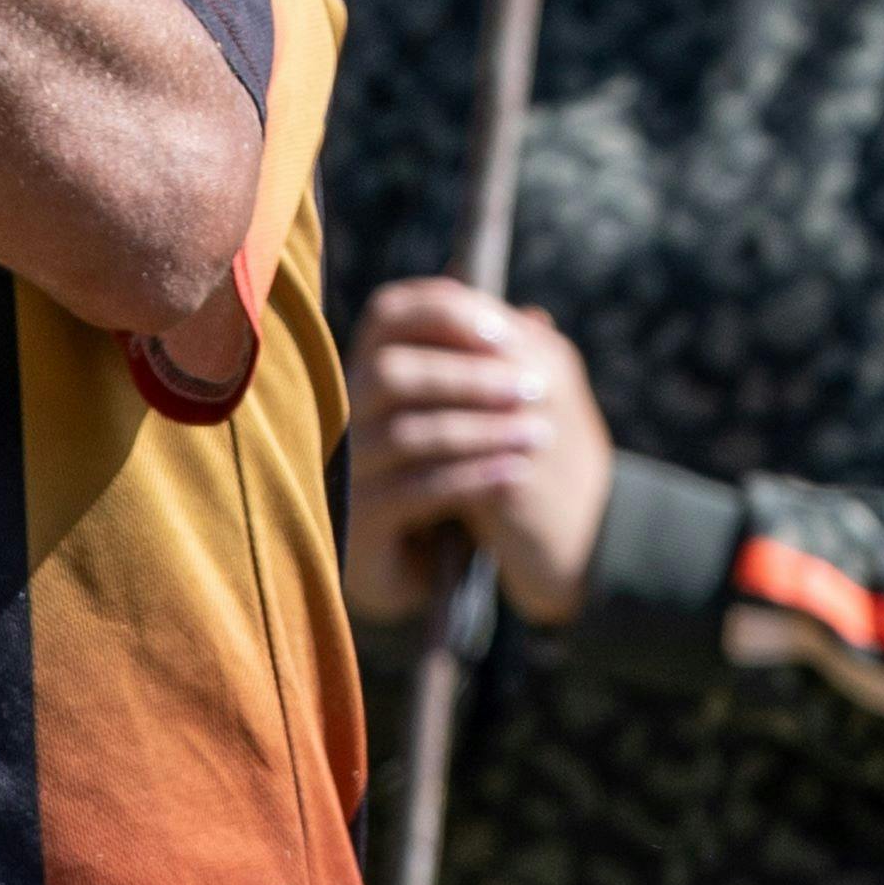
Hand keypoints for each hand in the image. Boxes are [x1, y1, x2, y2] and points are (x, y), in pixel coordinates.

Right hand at [345, 280, 613, 630]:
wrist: (430, 570)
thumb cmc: (454, 477)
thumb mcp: (479, 418)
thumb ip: (497, 370)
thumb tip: (536, 318)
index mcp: (371, 372)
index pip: (387, 315)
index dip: (442, 313)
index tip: (505, 336)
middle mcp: (345, 415)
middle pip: (389, 372)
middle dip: (467, 375)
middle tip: (533, 387)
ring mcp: (346, 471)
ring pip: (407, 433)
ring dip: (481, 429)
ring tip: (538, 434)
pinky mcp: (358, 524)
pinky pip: (414, 491)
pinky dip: (471, 477)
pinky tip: (513, 473)